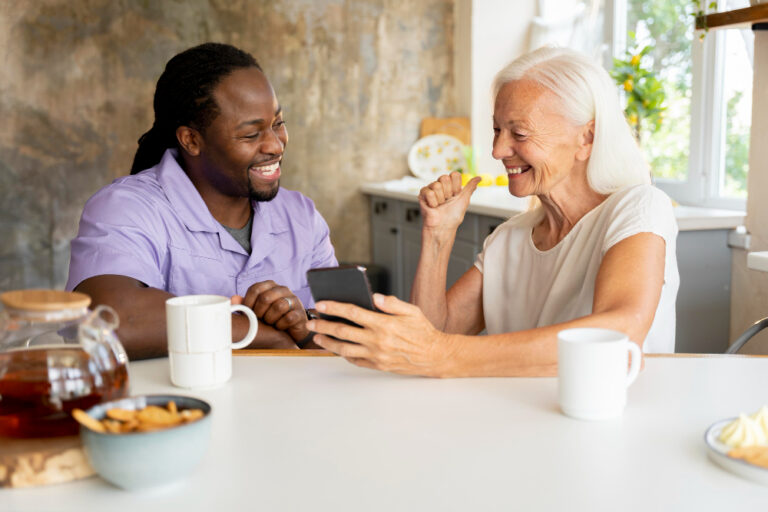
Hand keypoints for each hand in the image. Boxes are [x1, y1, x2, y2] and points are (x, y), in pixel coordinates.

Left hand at [233, 281, 308, 343]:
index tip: (248, 313)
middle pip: (265, 297)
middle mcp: (283, 289)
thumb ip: (245, 305)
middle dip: (259, 312)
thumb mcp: (256, 310)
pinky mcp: (300, 313)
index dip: (248, 303)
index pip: (255, 288)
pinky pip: (288, 318)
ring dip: (270, 319)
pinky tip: (279, 327)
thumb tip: (233, 299)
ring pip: (279, 306)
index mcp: (270, 286)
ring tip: (270, 323)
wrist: (291, 330)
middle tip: (259, 319)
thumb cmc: (271, 317)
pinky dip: (280, 325)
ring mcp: (294, 300)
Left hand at [306, 294, 456, 376]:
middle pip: (343, 331)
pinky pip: (355, 360)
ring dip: (328, 342)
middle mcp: (377, 340)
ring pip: (344, 349)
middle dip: (323, 325)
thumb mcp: (412, 311)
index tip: (320, 304)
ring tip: (317, 336)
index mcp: (384, 324)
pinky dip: (343, 354)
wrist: (435, 356)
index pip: (352, 313)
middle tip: (310, 321)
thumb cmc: (423, 331)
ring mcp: (376, 355)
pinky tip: (336, 348)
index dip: (334, 307)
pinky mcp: (378, 365)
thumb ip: (392, 303)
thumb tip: (375, 296)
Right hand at [418, 172, 480, 232]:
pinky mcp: (423, 194)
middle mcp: (441, 186)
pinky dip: (432, 202)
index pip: (454, 175)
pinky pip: (428, 192)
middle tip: (446, 201)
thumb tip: (479, 178)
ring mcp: (431, 189)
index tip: (456, 195)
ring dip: (440, 199)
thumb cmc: (453, 216)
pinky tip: (433, 207)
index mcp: (451, 186)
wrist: (443, 227)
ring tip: (439, 206)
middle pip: (444, 178)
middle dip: (448, 193)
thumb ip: (470, 187)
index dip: (456, 186)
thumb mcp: (465, 200)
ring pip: (436, 185)